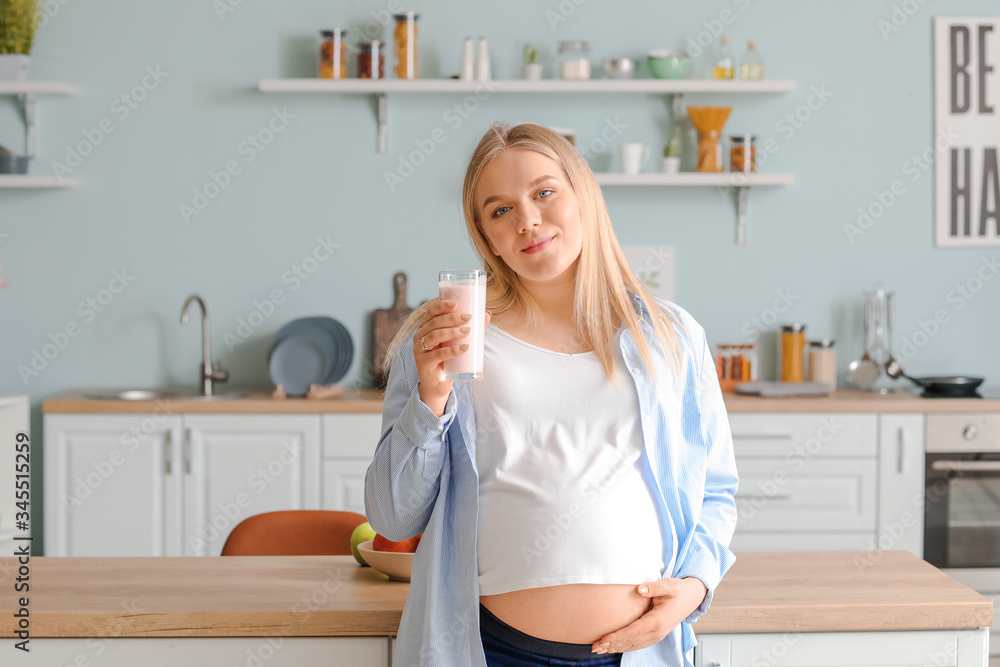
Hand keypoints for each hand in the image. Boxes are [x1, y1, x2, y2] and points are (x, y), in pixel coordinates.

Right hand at [413, 298, 491, 416]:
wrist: (438, 384)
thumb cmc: (448, 359)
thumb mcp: (457, 342)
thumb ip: (470, 328)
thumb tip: (487, 314)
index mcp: (426, 328)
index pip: (431, 312)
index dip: (441, 306)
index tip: (456, 303)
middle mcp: (419, 337)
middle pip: (434, 323)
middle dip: (451, 318)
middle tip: (468, 318)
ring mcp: (419, 351)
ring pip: (433, 336)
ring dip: (451, 332)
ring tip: (467, 331)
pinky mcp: (423, 364)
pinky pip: (437, 355)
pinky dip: (451, 351)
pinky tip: (464, 348)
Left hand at [590, 577, 707, 654]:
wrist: (691, 597)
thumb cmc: (678, 590)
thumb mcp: (668, 585)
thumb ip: (654, 587)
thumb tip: (640, 588)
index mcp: (657, 621)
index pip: (632, 632)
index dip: (616, 637)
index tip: (602, 640)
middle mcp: (656, 632)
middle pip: (630, 642)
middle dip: (611, 645)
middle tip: (594, 647)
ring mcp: (656, 636)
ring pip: (633, 645)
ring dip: (616, 648)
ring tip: (600, 650)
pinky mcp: (655, 635)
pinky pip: (638, 644)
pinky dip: (624, 647)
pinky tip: (614, 647)